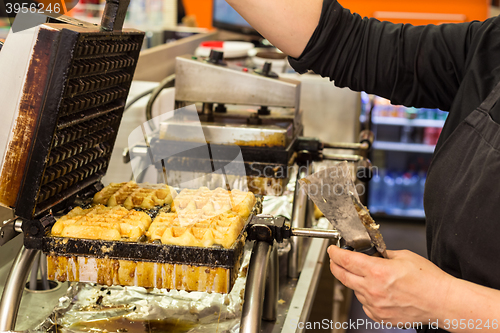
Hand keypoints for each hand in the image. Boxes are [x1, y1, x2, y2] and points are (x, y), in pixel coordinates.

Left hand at [327, 245, 453, 325]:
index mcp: (378, 272)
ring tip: (373, 277)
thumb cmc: (429, 280)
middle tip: (336, 260)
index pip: (346, 261)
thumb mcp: (403, 256)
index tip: (332, 250)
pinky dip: (367, 296)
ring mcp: (375, 306)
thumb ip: (383, 254)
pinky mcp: (380, 317)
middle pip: (343, 276)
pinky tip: (379, 291)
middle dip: (336, 266)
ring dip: (356, 281)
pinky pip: (365, 304)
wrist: (443, 302)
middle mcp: (373, 290)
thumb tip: (372, 253)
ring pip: (355, 290)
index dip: (335, 254)